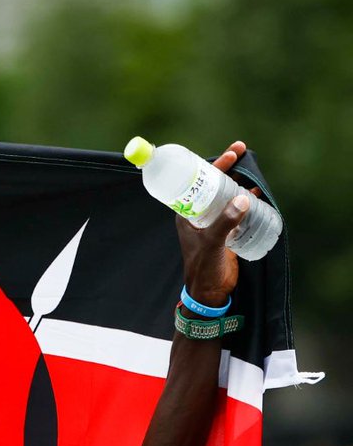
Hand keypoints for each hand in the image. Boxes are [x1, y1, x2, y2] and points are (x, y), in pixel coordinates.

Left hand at [175, 140, 262, 306]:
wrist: (209, 294)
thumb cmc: (203, 269)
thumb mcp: (212, 244)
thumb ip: (225, 222)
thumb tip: (243, 198)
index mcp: (188, 214)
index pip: (199, 183)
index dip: (214, 165)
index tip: (231, 153)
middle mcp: (199, 215)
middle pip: (214, 185)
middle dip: (228, 168)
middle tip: (243, 151)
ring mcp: (213, 223)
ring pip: (226, 196)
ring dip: (239, 183)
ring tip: (253, 173)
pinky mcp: (225, 232)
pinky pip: (236, 210)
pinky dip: (246, 201)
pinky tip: (257, 194)